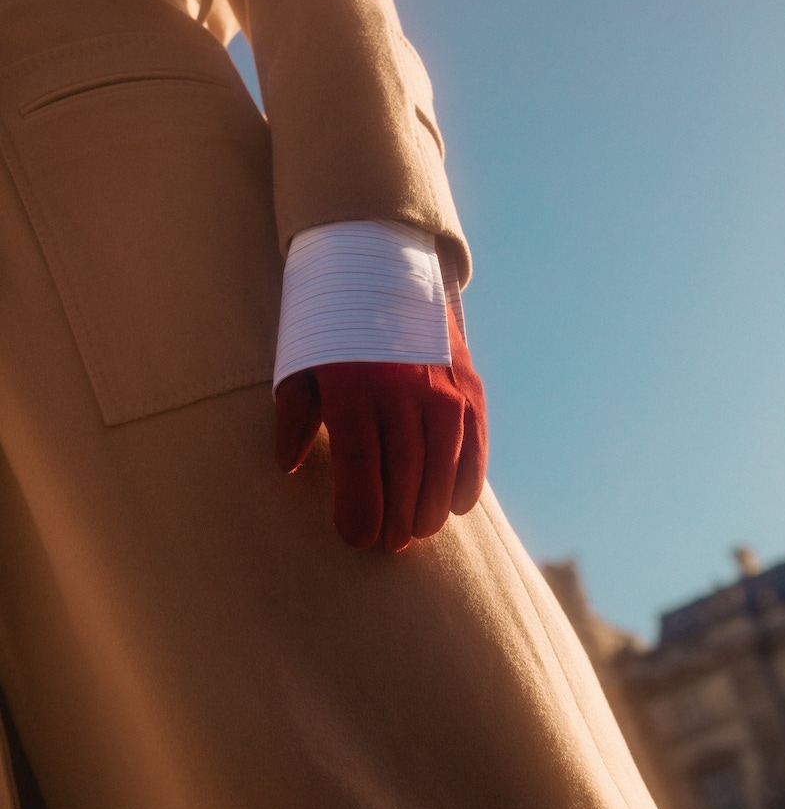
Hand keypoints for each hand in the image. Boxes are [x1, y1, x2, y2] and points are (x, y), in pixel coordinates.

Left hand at [274, 306, 486, 550]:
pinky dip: (468, 476)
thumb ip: (293, 417)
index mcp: (352, 387)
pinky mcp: (467, 381)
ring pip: (443, 462)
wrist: (383, 264)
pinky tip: (456, 505)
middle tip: (387, 544)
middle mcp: (402, 387)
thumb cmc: (329, 327)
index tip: (355, 537)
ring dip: (430, 506)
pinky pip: (474, 440)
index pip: (361, 464)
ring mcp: (441, 384)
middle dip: (395, 517)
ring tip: (417, 531)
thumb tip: (287, 466)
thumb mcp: (299, 364)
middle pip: (404, 471)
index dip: (360, 509)